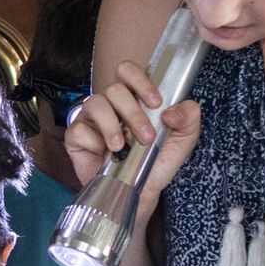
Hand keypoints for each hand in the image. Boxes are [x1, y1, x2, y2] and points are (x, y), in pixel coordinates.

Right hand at [59, 56, 203, 198]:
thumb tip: (171, 111)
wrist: (140, 194)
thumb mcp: (182, 142)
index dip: (140, 80)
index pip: (128, 71)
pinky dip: (94, 141)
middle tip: (147, 137)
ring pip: (96, 103)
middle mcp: (111, 104)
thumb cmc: (156, 163)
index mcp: (133, 98)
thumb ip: (188, 119)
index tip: (156, 103)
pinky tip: (105, 155)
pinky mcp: (76, 137)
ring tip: (123, 147)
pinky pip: (80, 128)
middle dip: (134, 113)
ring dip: (113, 125)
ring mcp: (91, 119)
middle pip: (115, 88)